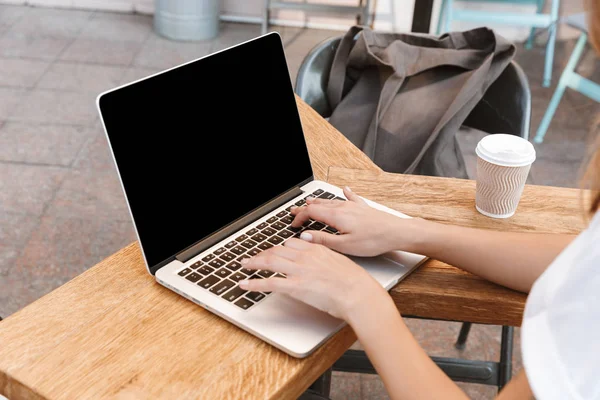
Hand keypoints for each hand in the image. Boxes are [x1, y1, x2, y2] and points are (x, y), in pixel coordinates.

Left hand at [238, 238, 388, 320]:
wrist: (359, 293)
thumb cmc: (355, 282)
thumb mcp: (340, 263)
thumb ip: (326, 258)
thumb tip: (320, 260)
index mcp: (317, 249)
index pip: (291, 243)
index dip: (278, 248)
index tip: (272, 251)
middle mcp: (306, 256)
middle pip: (277, 250)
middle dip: (262, 253)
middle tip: (252, 258)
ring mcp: (300, 271)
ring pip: (270, 262)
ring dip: (253, 263)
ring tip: (244, 265)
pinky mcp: (296, 287)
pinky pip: (270, 283)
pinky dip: (254, 283)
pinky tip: (245, 284)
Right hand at [291, 186, 420, 256]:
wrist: (397, 232)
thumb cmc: (373, 241)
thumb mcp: (345, 245)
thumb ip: (323, 240)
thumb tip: (305, 237)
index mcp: (336, 216)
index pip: (311, 212)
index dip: (299, 217)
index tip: (293, 224)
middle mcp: (343, 207)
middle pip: (318, 204)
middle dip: (304, 208)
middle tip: (293, 210)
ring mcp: (354, 206)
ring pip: (331, 201)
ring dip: (318, 202)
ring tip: (309, 202)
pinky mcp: (363, 208)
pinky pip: (351, 198)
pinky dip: (344, 194)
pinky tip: (345, 189)